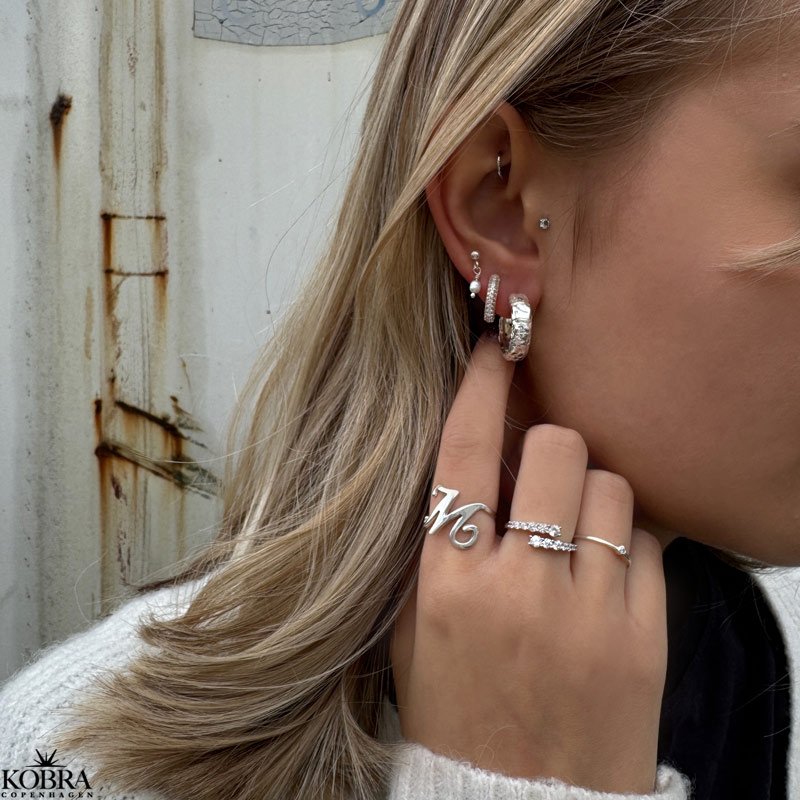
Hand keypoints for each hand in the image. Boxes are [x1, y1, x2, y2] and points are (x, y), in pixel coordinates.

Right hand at [390, 331, 668, 793]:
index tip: (498, 348)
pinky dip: (627, 540)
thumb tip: (470, 467)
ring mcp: (586, 612)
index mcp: (448, 583)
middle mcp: (517, 588)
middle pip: (558, 450)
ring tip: (576, 533)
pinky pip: (647, 542)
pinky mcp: (643, 637)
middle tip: (543, 475)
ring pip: (611, 487)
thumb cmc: (456, 710)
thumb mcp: (412, 628)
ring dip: (592, 494)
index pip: (465, 454)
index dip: (482, 387)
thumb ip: (434, 546)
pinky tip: (606, 570)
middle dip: (552, 448)